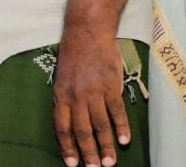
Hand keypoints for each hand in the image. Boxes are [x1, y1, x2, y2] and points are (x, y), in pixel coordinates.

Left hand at [53, 29, 127, 166]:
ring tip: (110, 163)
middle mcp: (76, 96)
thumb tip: (70, 122)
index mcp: (60, 94)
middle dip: (88, 153)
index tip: (72, 164)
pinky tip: (124, 141)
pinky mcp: (111, 86)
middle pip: (82, 131)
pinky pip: (117, 111)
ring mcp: (94, 92)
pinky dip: (121, 127)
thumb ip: (65, 99)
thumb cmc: (73, 54)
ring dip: (106, 146)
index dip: (67, 147)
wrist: (88, 32)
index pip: (62, 127)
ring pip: (100, 125)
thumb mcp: (61, 77)